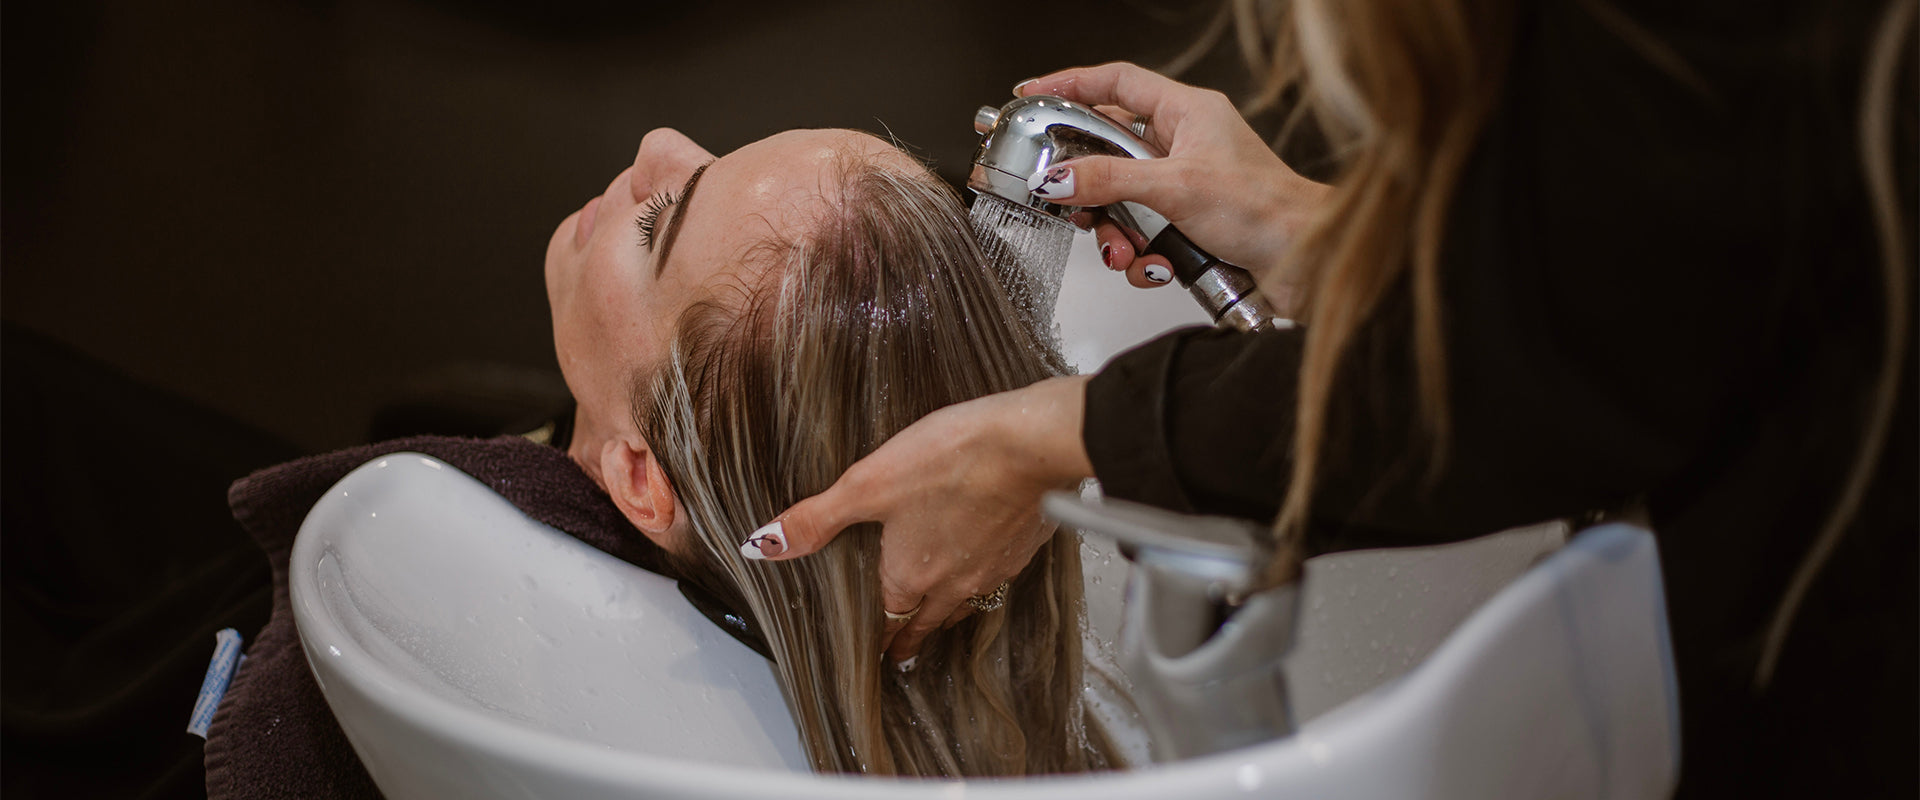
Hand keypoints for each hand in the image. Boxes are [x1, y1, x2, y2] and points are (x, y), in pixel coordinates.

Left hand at [743, 376, 1092, 662]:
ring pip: (965, 604)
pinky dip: (984, 579)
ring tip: (940, 617)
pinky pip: (997, 577)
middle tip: (904, 652)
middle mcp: (953, 583)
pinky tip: (985, 561)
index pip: (890, 621)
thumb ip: (816, 518)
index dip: (881, 640)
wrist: (1030, 445)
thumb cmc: (953, 459)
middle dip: (912, 637)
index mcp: (910, 575)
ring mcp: (993, 568)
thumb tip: (763, 545)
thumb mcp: (868, 483)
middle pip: (928, 622)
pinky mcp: (1022, 547)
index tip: (878, 654)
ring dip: (948, 614)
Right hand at [1017, 62, 1326, 305]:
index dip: (1071, 84)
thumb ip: (1109, 181)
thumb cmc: (1268, 210)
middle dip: (1090, 188)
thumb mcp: (1175, 188)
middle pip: (1109, 152)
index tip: (1033, 95)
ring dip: (1116, 233)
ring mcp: (1185, 186)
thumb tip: (1058, 178)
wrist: (1306, 262)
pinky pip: (1141, 235)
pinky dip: (1141, 257)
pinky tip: (1156, 266)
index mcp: (1187, 112)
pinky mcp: (1187, 224)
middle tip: (1070, 202)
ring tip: (1125, 251)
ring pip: (1121, 202)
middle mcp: (1185, 144)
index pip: (1116, 82)